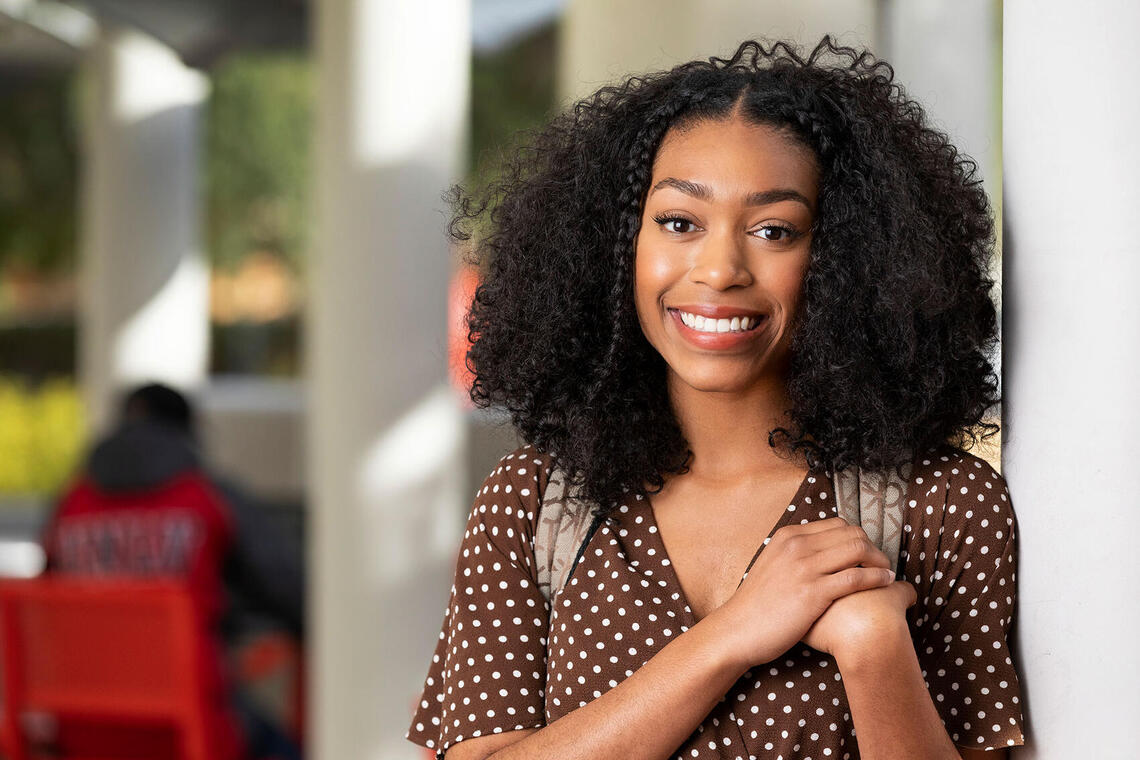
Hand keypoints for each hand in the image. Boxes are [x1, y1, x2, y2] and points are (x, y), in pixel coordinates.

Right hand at [709, 518, 895, 668]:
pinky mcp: (813, 592)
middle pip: (852, 533)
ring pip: (858, 549)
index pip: (837, 524)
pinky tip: (885, 584)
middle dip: (873, 547)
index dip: (858, 537)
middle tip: (881, 564)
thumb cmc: (757, 604)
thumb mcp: (772, 564)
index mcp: (788, 535)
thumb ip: (794, 554)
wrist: (738, 629)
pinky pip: (856, 577)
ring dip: (879, 560)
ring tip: (887, 574)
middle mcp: (797, 545)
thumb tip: (820, 552)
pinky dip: (876, 578)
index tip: (867, 553)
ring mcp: (805, 567)